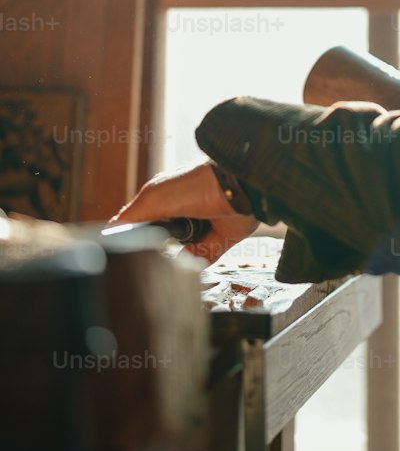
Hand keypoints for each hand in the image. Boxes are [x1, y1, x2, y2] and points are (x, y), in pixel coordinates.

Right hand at [109, 161, 258, 263]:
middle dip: (155, 250)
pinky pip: (199, 262)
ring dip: (175, 258)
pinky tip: (188, 263)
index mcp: (161, 201)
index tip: (125, 251)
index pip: (140, 225)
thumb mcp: (153, 197)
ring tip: (177, 251)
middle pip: (157, 244)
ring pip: (177, 256)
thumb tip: (110, 232)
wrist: (237, 188)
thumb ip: (131, 215)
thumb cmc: (194, 185)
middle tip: (155, 252)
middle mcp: (179, 216)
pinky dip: (194, 265)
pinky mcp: (217, 242)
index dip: (133, 237)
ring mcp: (198, 229)